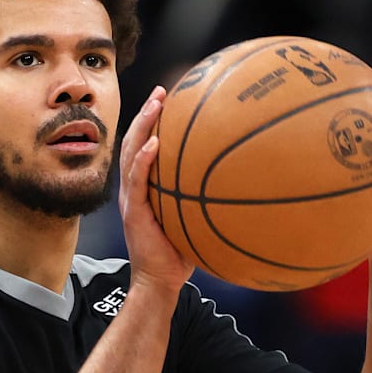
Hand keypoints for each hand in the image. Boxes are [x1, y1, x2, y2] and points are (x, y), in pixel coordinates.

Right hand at [118, 86, 194, 292]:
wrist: (159, 282)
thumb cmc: (179, 253)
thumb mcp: (192, 219)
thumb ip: (203, 199)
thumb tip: (240, 182)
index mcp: (144, 187)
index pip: (144, 146)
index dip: (151, 121)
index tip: (167, 98)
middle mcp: (133, 188)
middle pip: (134, 141)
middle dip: (146, 113)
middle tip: (162, 91)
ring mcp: (130, 198)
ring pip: (131, 153)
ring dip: (143, 126)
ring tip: (155, 104)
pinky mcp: (134, 211)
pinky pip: (136, 180)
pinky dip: (143, 160)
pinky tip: (154, 144)